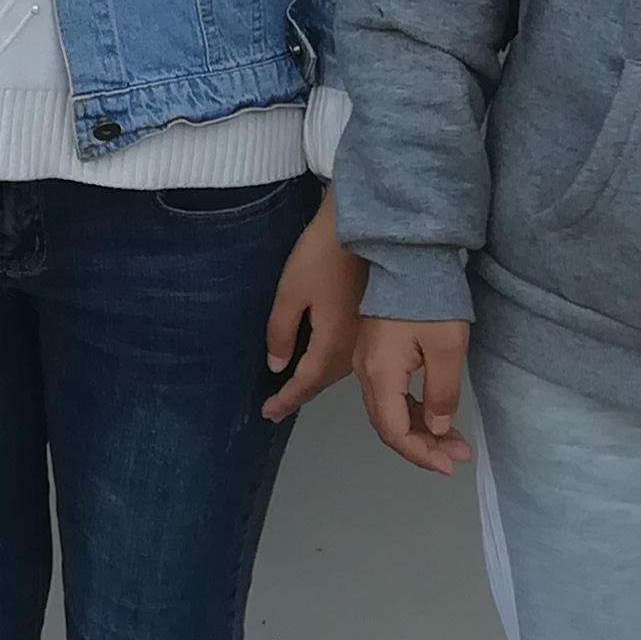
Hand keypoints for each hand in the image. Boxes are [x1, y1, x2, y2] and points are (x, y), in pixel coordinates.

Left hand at [261, 185, 367, 421]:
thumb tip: (277, 365)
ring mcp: (365, 335)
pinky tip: (322, 362)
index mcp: (332, 342)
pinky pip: (349, 356)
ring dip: (316, 382)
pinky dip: (330, 366)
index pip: (305, 383)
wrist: (366, 227)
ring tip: (296, 390)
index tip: (269, 413)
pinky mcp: (371, 322)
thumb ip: (281, 331)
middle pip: (323, 381)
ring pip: (338, 371)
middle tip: (277, 407)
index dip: (286, 400)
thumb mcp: (290, 291)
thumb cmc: (324, 253)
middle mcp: (353, 347)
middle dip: (299, 394)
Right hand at [358, 315, 473, 473]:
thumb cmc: (430, 301)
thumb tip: (438, 427)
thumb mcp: (447, 350)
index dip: (420, 454)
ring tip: (454, 438)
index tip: (450, 464)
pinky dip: (412, 408)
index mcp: (380, 373)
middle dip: (423, 445)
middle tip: (458, 453)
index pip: (394, 430)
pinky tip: (435, 411)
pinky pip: (389, 391)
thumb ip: (442, 393)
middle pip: (388, 423)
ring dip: (420, 428)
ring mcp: (366, 359)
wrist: (408, 256)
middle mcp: (365, 370)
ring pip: (388, 408)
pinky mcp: (374, 349)